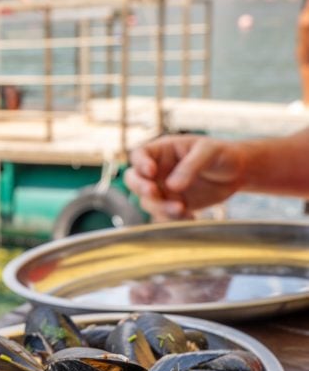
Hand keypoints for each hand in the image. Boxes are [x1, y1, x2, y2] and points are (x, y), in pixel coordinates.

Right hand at [124, 135, 245, 220]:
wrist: (237, 173)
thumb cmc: (222, 154)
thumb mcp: (208, 152)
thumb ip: (190, 167)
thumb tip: (171, 186)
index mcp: (162, 151)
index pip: (139, 155)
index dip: (140, 164)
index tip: (151, 172)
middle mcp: (158, 171)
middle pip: (133, 180)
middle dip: (140, 188)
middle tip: (153, 192)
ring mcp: (163, 189)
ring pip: (148, 202)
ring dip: (161, 208)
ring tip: (182, 209)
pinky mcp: (172, 205)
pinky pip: (164, 216)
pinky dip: (173, 220)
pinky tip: (191, 218)